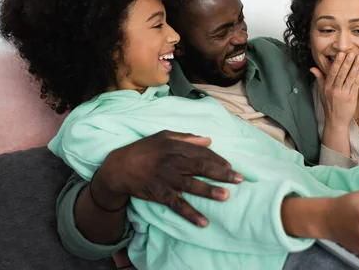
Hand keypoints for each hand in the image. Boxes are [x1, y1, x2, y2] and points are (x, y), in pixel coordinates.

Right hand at [93, 130, 243, 226]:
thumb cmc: (143, 150)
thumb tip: (208, 139)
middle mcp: (173, 161)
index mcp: (175, 146)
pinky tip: (203, 221)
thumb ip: (186, 137)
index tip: (230, 166)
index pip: (202, 152)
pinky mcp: (159, 193)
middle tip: (239, 179)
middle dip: (221, 173)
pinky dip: (190, 213)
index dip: (217, 159)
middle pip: (201, 166)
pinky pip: (177, 204)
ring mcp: (166, 178)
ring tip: (226, 196)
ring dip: (209, 191)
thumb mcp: (163, 136)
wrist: (118, 167)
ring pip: (191, 184)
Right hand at [310, 52, 358, 126]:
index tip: (340, 54)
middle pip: (341, 74)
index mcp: (327, 87)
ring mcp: (344, 94)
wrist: (336, 120)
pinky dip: (358, 75)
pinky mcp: (352, 97)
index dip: (337, 63)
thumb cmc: (329, 105)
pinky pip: (355, 84)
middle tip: (351, 53)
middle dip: (347, 63)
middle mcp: (335, 90)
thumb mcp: (321, 91)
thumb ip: (319, 78)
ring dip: (355, 67)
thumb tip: (312, 68)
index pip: (332, 73)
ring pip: (350, 78)